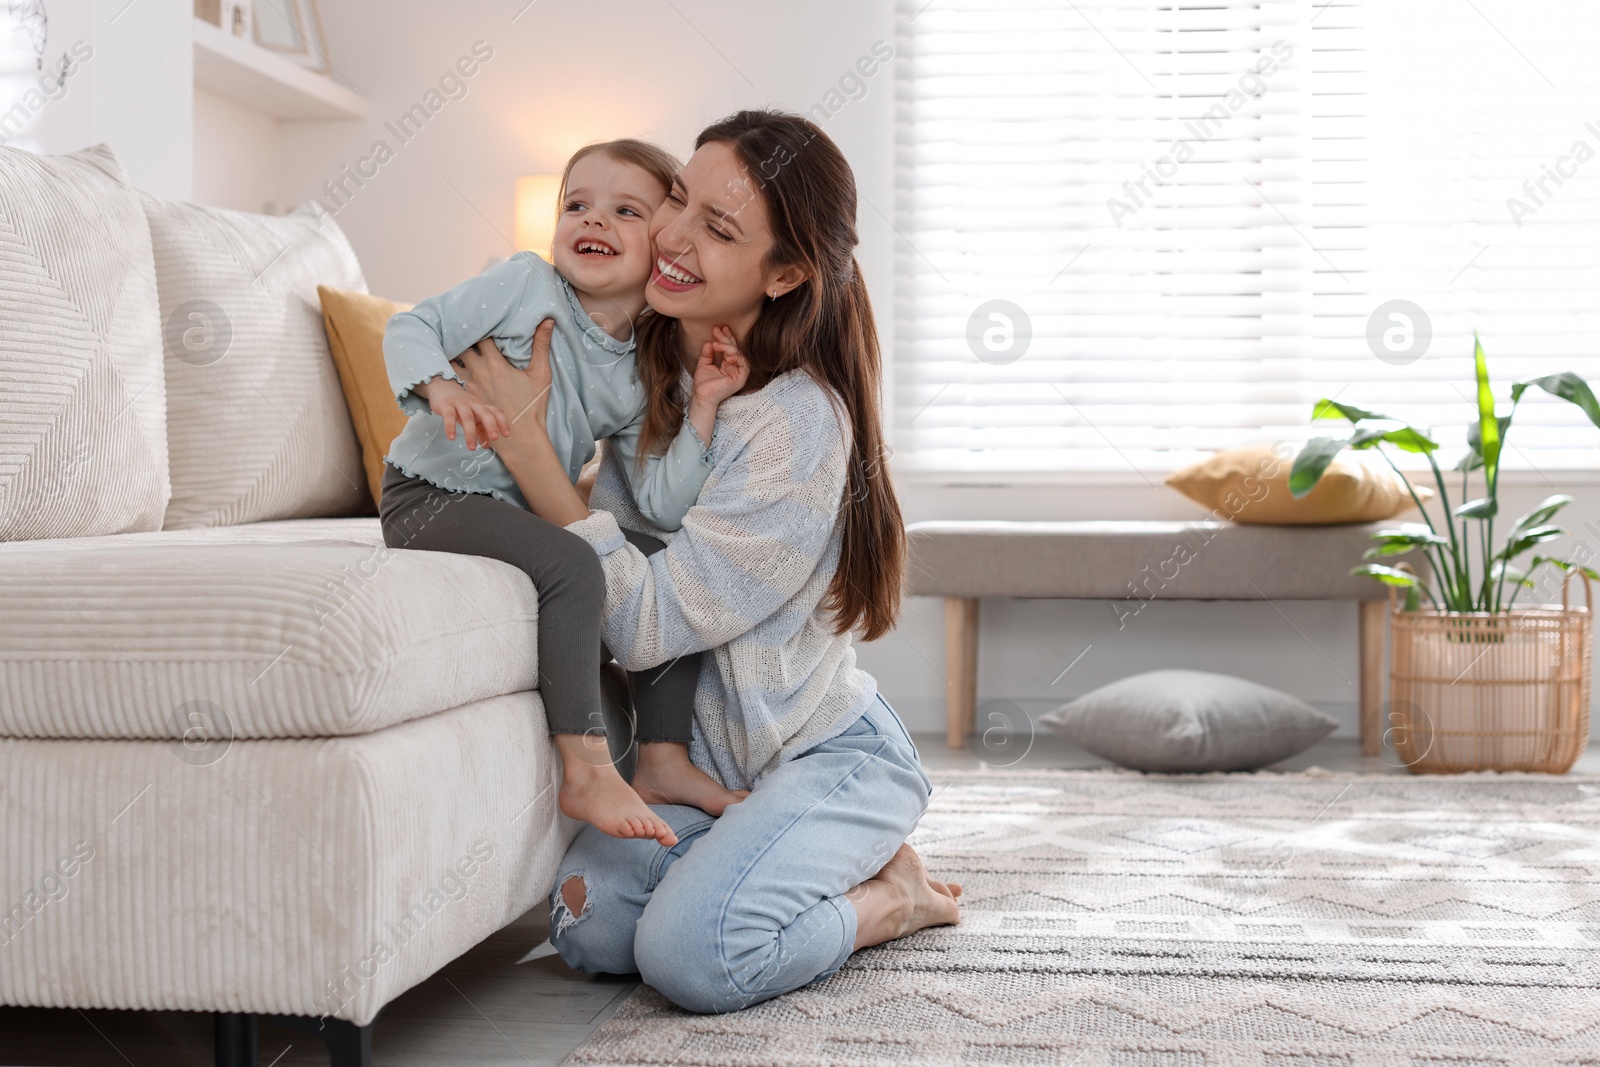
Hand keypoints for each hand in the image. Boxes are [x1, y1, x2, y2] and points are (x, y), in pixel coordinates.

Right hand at [424, 376, 508, 451]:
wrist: (443, 388)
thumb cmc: (462, 406)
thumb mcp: (473, 417)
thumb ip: (481, 430)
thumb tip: (486, 445)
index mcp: (482, 406)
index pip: (495, 412)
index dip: (502, 422)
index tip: (507, 435)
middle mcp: (473, 404)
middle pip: (484, 413)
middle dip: (491, 425)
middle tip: (495, 438)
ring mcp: (460, 404)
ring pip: (467, 417)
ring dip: (470, 433)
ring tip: (472, 448)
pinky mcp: (446, 405)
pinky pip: (449, 415)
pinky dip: (450, 427)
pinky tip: (452, 438)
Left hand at [455, 320, 555, 439]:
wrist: (520, 436)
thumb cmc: (532, 405)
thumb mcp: (541, 374)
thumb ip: (541, 345)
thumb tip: (548, 320)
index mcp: (495, 363)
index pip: (482, 337)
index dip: (483, 331)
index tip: (486, 328)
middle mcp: (478, 371)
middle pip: (464, 347)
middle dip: (468, 342)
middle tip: (471, 338)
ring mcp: (468, 385)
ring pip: (452, 362)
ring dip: (457, 357)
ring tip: (459, 352)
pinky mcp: (465, 398)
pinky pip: (451, 380)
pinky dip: (451, 373)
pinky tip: (453, 371)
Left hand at [692, 325, 749, 405]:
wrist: (701, 396)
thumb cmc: (703, 384)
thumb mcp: (703, 364)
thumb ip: (707, 353)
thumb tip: (709, 342)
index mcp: (728, 365)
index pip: (729, 348)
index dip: (724, 338)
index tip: (716, 329)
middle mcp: (735, 368)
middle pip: (735, 349)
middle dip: (726, 338)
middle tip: (718, 330)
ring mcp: (739, 373)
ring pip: (739, 354)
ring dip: (728, 346)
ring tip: (717, 343)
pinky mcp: (741, 378)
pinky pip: (743, 362)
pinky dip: (734, 355)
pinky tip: (724, 352)